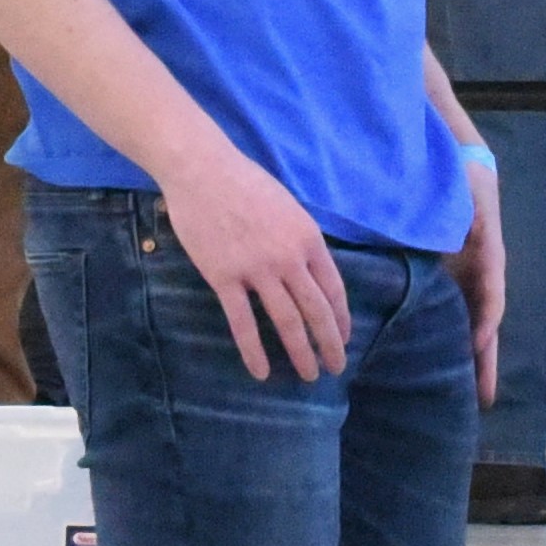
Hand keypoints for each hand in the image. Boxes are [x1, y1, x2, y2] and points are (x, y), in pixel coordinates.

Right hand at [155, 143, 348, 381]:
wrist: (202, 170)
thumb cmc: (246, 183)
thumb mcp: (289, 208)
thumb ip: (302, 241)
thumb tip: (312, 271)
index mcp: (309, 239)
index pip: (333, 289)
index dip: (340, 319)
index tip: (344, 339)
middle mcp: (289, 258)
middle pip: (316, 310)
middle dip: (329, 344)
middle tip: (336, 367)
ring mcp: (256, 269)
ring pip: (286, 321)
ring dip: (300, 352)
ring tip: (308, 375)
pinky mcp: (224, 277)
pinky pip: (242, 322)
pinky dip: (253, 351)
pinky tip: (260, 372)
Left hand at [445, 161, 504, 405]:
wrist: (456, 169)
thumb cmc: (464, 181)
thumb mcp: (468, 195)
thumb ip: (467, 218)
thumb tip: (466, 240)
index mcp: (487, 258)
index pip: (491, 296)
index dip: (486, 321)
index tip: (479, 346)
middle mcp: (479, 276)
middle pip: (485, 324)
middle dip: (485, 360)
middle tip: (487, 399)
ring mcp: (464, 282)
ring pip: (469, 326)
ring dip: (472, 359)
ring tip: (472, 395)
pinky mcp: (447, 283)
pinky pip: (452, 316)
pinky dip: (453, 342)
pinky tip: (441, 365)